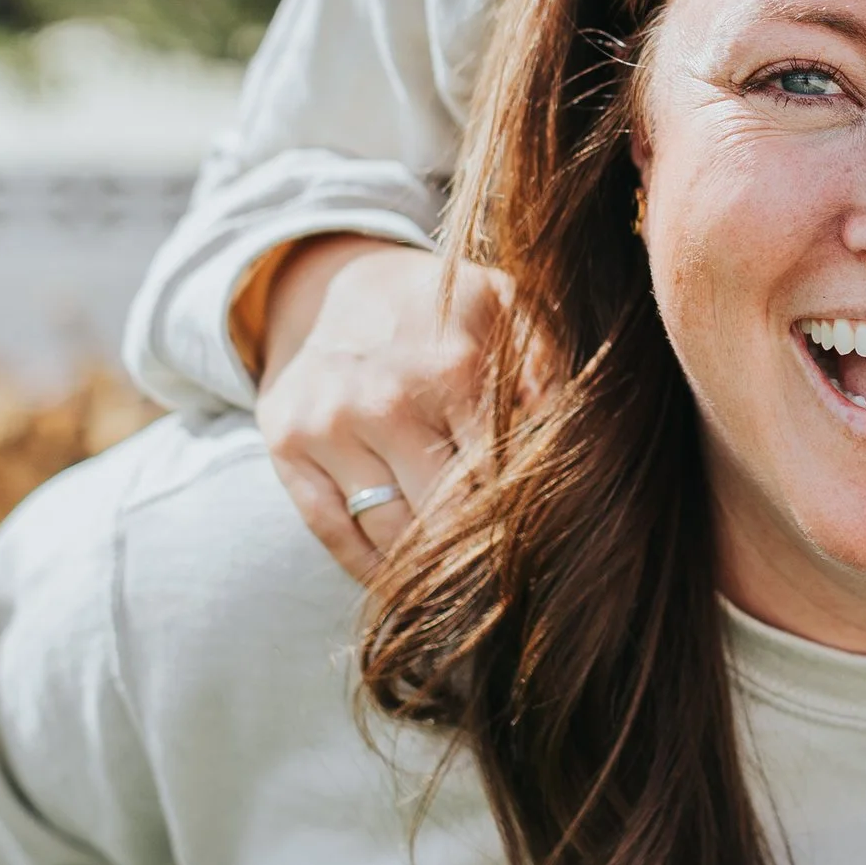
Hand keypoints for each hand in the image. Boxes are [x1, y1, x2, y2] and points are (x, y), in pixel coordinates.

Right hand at [255, 236, 522, 574]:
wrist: (332, 280)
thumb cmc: (442, 308)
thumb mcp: (508, 307)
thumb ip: (549, 366)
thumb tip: (578, 431)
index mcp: (452, 368)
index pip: (501, 477)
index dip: (526, 515)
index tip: (549, 542)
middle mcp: (383, 402)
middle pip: (448, 517)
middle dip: (485, 549)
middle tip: (515, 573)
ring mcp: (327, 427)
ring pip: (392, 537)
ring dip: (432, 568)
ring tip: (469, 584)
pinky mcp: (287, 449)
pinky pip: (336, 536)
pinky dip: (374, 570)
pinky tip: (407, 580)